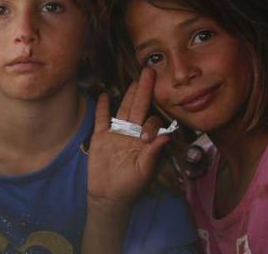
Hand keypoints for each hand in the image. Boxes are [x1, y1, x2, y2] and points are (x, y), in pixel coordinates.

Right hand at [87, 68, 169, 209]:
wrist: (108, 195)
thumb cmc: (130, 186)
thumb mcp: (144, 171)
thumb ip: (154, 153)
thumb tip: (166, 136)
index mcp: (144, 140)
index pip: (150, 123)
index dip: (151, 124)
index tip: (146, 137)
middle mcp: (131, 133)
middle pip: (138, 107)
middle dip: (144, 90)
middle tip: (149, 71)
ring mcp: (116, 133)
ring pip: (123, 108)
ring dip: (128, 94)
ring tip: (135, 79)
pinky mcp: (100, 136)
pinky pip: (101, 118)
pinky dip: (102, 107)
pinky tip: (104, 94)